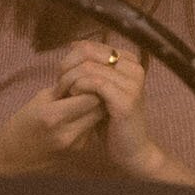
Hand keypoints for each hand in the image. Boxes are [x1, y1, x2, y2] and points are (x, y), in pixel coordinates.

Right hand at [0, 85, 105, 173]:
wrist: (10, 159)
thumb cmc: (21, 125)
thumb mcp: (39, 100)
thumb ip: (65, 89)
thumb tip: (87, 78)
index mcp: (54, 116)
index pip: (91, 96)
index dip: (91, 86)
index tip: (82, 83)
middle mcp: (68, 133)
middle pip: (100, 108)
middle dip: (97, 96)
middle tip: (87, 90)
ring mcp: (76, 144)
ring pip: (99, 119)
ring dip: (95, 108)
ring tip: (80, 103)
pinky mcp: (79, 151)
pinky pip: (92, 129)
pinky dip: (89, 120)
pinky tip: (76, 118)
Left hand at [56, 39, 156, 174]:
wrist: (132, 150)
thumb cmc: (112, 120)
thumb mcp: (100, 89)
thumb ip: (91, 68)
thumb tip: (73, 44)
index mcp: (130, 61)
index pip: (91, 46)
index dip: (71, 58)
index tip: (62, 76)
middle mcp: (135, 68)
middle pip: (89, 53)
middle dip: (67, 68)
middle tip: (59, 86)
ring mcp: (133, 83)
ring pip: (89, 68)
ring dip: (70, 81)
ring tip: (64, 94)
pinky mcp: (127, 99)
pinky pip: (95, 83)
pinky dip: (79, 88)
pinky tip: (73, 98)